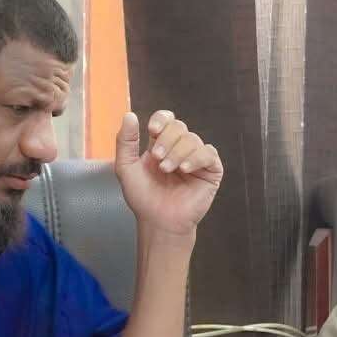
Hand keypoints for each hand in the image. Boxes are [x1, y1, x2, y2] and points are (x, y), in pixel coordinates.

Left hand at [114, 110, 223, 236]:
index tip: (152, 130)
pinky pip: (208, 153)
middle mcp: (179, 149)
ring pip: (192, 139)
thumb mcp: (126, 167)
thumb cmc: (143, 198)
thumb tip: (130, 115)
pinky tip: (184, 169)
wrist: (159, 221)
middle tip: (158, 159)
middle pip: (179, 126)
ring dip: (178, 152)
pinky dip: (195, 158)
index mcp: (161, 144)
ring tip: (167, 170)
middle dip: (167, 139)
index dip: (161, 119)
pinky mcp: (211, 171)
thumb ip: (125, 141)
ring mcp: (196, 159)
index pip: (166, 119)